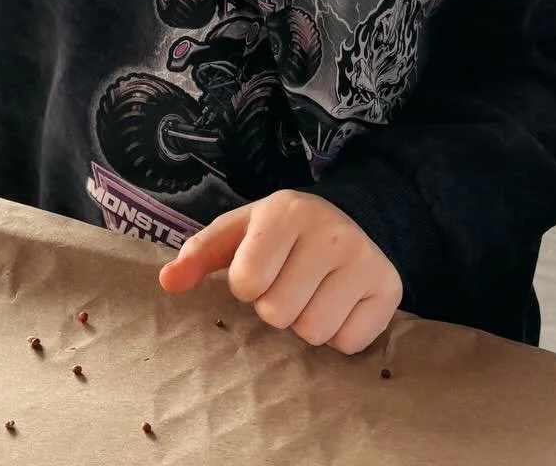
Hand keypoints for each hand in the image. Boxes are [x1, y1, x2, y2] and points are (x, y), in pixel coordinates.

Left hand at [159, 191, 402, 352]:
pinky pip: (349, 342)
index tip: (260, 269)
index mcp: (286, 212)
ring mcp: (364, 260)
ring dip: (307, 322)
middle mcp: (330, 232)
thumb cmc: (282, 232)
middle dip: (277, 306)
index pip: (247, 282)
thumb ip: (199, 255)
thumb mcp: (240, 231)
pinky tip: (340, 303)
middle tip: (289, 282)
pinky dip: (340, 333)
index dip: (246, 286)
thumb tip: (166, 283)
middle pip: (279, 313)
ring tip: (313, 292)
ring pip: (315, 332)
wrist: (353, 218)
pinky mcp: (389, 289)